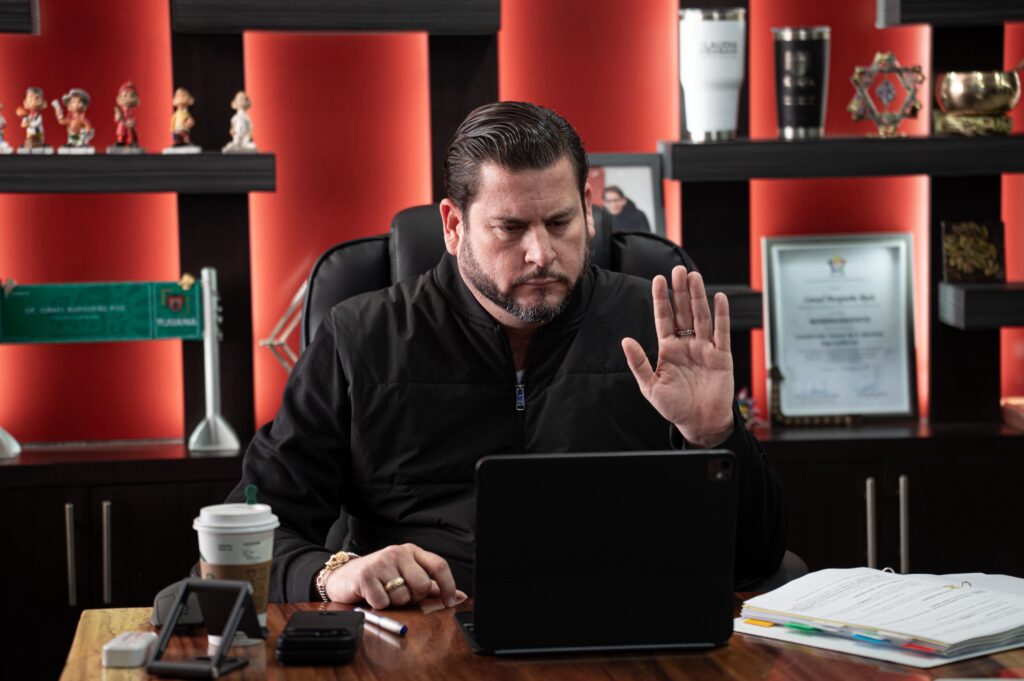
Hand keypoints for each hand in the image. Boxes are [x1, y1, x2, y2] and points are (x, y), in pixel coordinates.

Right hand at [325, 543, 466, 609]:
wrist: (343, 577)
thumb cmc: (379, 578)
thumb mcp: (406, 576)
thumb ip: (432, 586)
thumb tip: (460, 596)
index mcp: (411, 551)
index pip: (438, 565)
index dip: (448, 585)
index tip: (450, 602)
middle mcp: (398, 552)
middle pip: (422, 585)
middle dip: (414, 597)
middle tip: (400, 594)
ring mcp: (381, 562)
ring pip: (403, 596)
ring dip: (394, 602)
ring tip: (384, 593)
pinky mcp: (366, 575)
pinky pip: (384, 602)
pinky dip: (379, 605)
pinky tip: (372, 596)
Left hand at [621, 266, 734, 447]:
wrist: (699, 424)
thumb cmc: (675, 407)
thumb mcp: (650, 386)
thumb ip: (638, 363)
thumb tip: (626, 340)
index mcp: (668, 349)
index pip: (664, 318)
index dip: (661, 299)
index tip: (658, 279)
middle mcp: (687, 344)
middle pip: (683, 312)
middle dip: (680, 291)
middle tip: (677, 269)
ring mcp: (705, 348)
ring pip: (701, 317)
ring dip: (698, 297)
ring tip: (694, 277)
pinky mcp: (721, 356)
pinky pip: (722, 332)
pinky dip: (722, 315)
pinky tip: (719, 298)